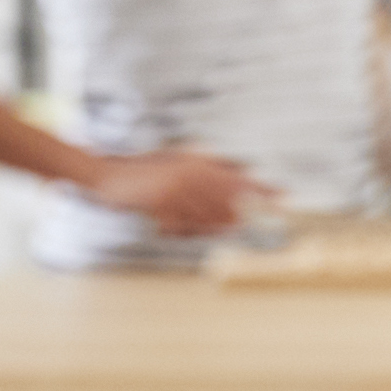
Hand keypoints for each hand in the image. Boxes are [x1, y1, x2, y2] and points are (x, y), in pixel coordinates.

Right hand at [87, 148, 268, 236]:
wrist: (106, 176)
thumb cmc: (144, 169)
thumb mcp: (176, 159)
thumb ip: (206, 164)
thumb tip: (242, 170)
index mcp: (194, 160)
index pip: (235, 176)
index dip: (261, 188)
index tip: (284, 196)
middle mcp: (187, 173)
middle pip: (227, 198)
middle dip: (246, 211)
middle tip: (260, 220)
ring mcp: (173, 190)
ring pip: (207, 215)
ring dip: (217, 225)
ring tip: (228, 229)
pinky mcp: (159, 204)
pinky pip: (182, 225)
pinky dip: (187, 231)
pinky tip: (183, 231)